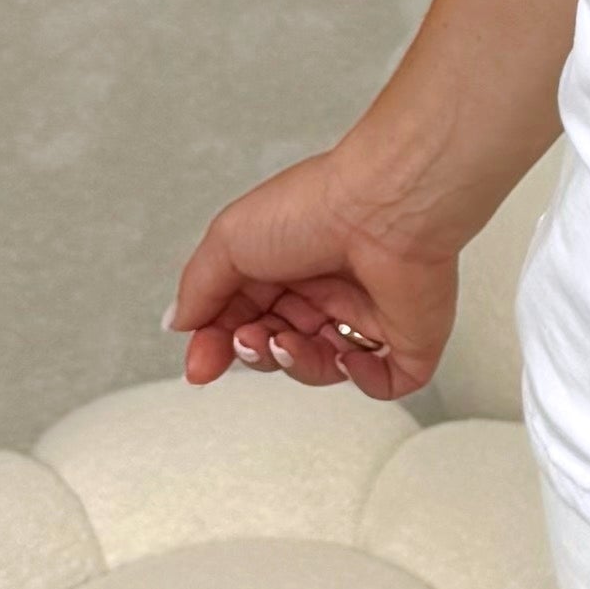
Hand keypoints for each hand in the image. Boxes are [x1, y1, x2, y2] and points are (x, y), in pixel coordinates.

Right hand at [168, 141, 460, 404]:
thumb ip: (200, 288)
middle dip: (257, 353)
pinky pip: (388, 381)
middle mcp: (327, 288)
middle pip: (280, 346)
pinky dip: (364, 381)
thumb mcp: (229, 241)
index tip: (200, 367)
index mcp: (286, 264)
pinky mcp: (410, 335)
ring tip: (289, 340)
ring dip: (298, 364)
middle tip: (252, 338)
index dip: (219, 345)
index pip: (244, 318)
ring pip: (324, 367)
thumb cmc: (313, 209)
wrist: (383, 207)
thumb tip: (178, 324)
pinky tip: (346, 355)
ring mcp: (369, 313)